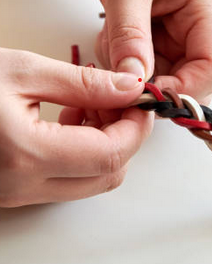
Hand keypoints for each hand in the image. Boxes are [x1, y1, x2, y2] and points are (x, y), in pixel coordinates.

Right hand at [0, 48, 152, 206]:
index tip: (142, 100)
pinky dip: (85, 151)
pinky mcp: (17, 188)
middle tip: (119, 100)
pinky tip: (70, 118)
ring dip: (107, 142)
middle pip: (109, 174)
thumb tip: (131, 87)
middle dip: (126, 136)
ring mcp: (19, 193)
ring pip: (92, 179)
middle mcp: (24, 186)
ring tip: (90, 105)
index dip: (137, 126)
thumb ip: (86, 83)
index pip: (112, 154)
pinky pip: (70, 178)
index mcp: (26, 155)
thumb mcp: (23, 70)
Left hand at [86, 0, 211, 101]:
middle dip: (159, 84)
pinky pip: (151, 69)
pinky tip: (112, 38)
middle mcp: (202, 29)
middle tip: (124, 74)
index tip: (148, 94)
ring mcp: (183, 36)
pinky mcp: (164, 40)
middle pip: (196, 81)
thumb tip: (135, 83)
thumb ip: (131, 35)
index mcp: (208, 10)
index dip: (186, 89)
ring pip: (169, 79)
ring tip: (111, 41)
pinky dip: (128, 65)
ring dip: (138, 74)